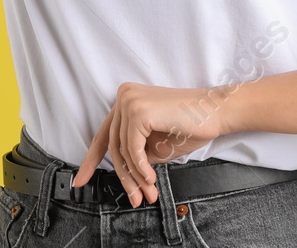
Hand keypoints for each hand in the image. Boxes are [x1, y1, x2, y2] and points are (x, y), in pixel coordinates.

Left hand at [72, 82, 228, 206]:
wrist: (216, 113)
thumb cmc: (189, 127)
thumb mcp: (155, 145)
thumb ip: (136, 153)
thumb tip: (126, 174)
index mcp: (124, 101)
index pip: (103, 135)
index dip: (90, 160)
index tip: (80, 181)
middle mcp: (123, 97)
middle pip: (114, 146)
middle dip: (124, 176)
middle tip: (135, 199)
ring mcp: (129, 101)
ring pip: (123, 149)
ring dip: (136, 176)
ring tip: (148, 193)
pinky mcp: (139, 111)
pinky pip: (133, 148)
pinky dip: (141, 167)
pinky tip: (151, 179)